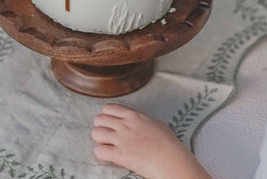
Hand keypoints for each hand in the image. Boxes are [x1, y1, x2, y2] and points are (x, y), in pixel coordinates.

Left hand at [92, 103, 210, 178]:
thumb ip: (140, 119)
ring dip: (99, 140)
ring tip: (108, 145)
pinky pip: (98, 151)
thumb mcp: (154, 123)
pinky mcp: (119, 155)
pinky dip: (101, 154)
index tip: (111, 123)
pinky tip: (110, 156)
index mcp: (133, 115)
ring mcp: (121, 139)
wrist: (171, 159)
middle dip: (101, 127)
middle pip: (99, 119)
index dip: (106, 116)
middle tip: (108, 135)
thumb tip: (135, 120)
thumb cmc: (167, 142)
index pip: (108, 108)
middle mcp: (124, 125)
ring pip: (95, 133)